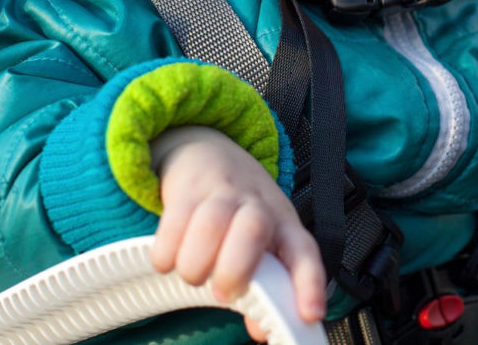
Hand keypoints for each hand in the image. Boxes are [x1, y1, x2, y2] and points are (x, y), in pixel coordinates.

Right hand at [149, 126, 325, 339]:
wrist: (208, 151)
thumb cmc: (240, 210)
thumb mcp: (263, 242)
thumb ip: (264, 286)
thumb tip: (261, 330)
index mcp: (283, 224)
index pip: (304, 251)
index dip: (309, 282)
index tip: (310, 314)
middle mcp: (257, 205)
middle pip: (254, 228)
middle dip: (235, 267)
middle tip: (223, 292)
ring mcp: (223, 192)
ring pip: (212, 223)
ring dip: (197, 262)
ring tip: (193, 276)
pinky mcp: (187, 189)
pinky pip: (174, 221)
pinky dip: (167, 251)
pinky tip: (168, 261)